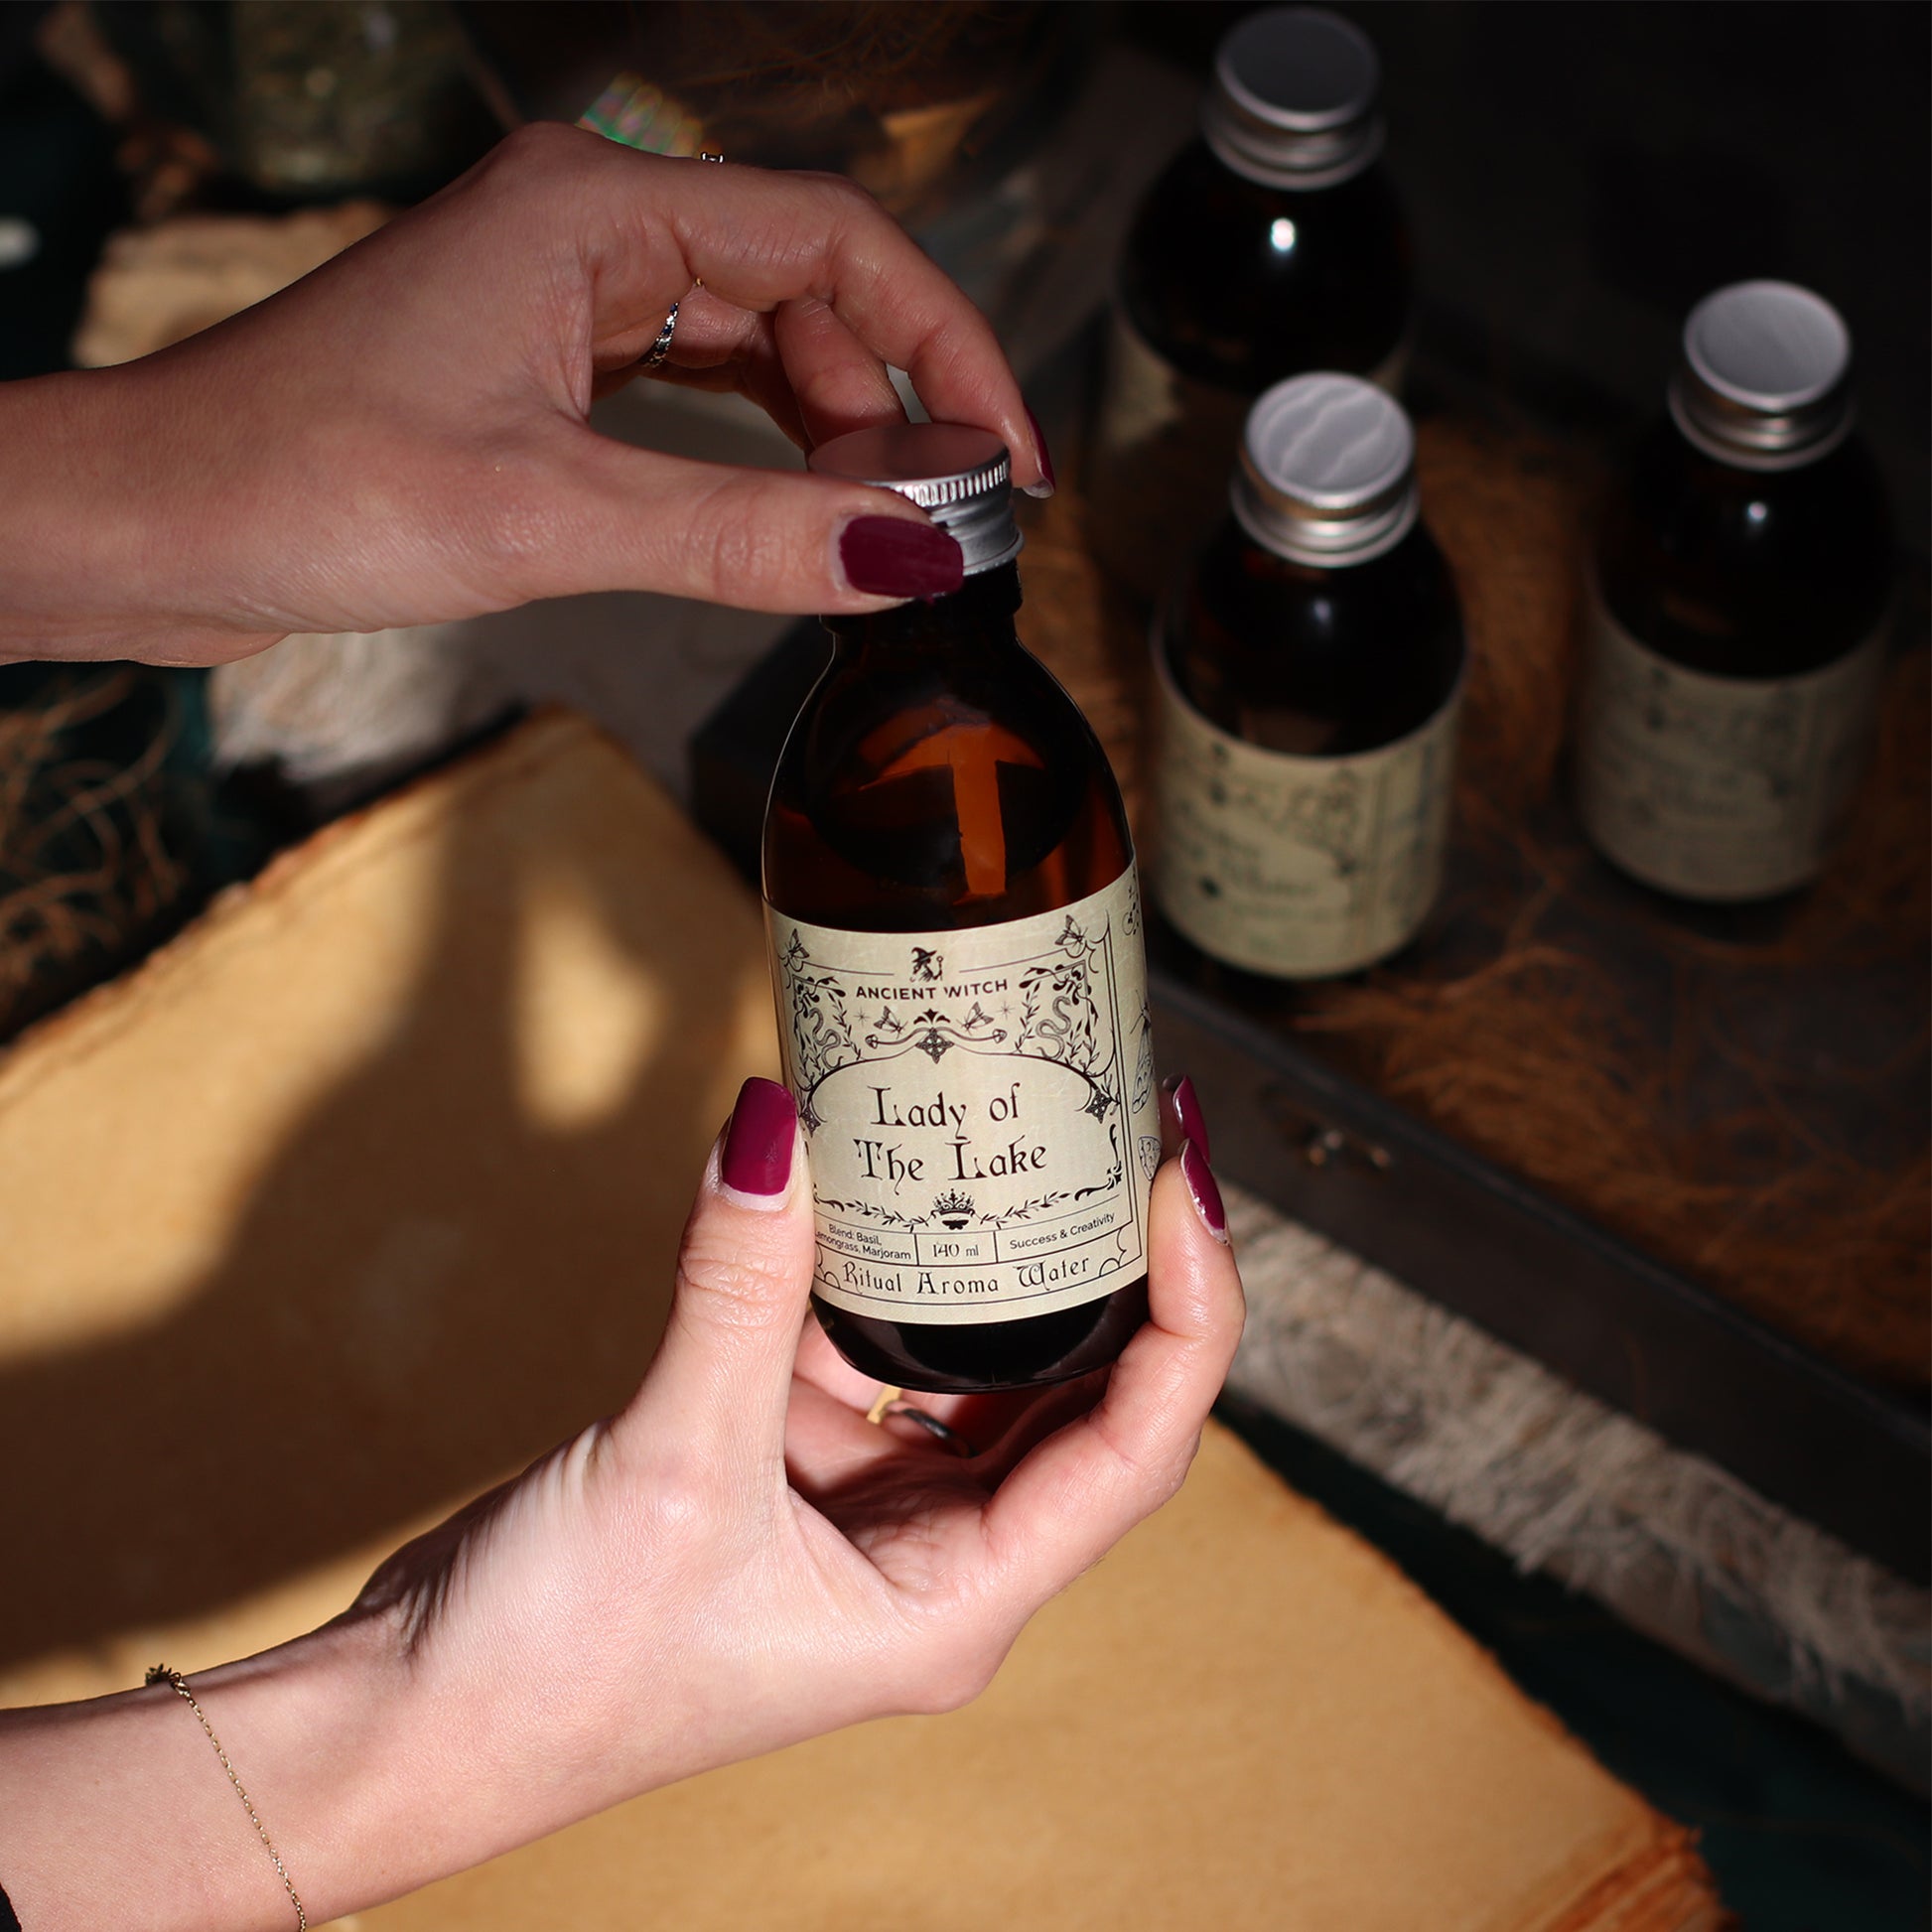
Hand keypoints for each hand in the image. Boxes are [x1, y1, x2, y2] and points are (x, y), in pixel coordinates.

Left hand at [3, 124, 1049, 664]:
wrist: (152, 523)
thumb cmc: (303, 482)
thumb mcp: (551, 514)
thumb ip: (744, 535)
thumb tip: (909, 558)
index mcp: (594, 207)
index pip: (835, 241)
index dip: (945, 340)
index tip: (1006, 449)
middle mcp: (587, 228)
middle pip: (805, 289)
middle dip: (889, 403)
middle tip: (943, 521)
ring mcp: (562, 296)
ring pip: (753, 343)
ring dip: (827, 434)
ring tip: (883, 530)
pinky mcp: (540, 367)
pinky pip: (691, 389)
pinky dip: (756, 451)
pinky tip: (796, 514)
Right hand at [341, 1074, 1240, 1910]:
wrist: (420, 1722)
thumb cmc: (560, 1672)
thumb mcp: (673, 1463)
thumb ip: (740, 1284)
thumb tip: (775, 1124)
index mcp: (960, 1602)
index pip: (1138, 1446)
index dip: (1189, 1310)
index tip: (1176, 1185)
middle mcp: (938, 1557)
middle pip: (1081, 1393)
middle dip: (1109, 1264)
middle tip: (1118, 1126)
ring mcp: (869, 1508)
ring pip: (969, 1359)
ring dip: (982, 1252)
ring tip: (1014, 1126)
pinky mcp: (795, 1461)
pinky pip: (864, 1344)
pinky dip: (867, 1264)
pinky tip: (867, 1175)